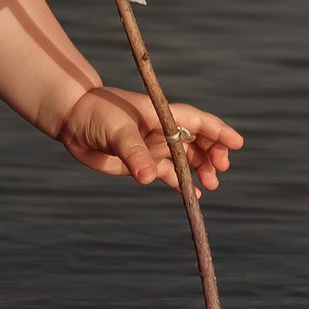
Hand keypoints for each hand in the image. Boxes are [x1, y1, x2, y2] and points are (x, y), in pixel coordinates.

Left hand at [57, 87, 243, 190]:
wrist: (71, 121)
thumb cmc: (95, 114)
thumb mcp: (116, 132)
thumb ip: (134, 154)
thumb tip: (150, 178)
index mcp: (162, 114)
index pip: (198, 121)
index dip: (219, 131)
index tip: (238, 144)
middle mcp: (162, 130)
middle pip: (197, 141)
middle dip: (213, 154)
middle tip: (219, 172)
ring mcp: (153, 146)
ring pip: (185, 158)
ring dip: (200, 170)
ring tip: (210, 186)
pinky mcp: (141, 161)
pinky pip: (168, 173)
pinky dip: (181, 183)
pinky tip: (192, 195)